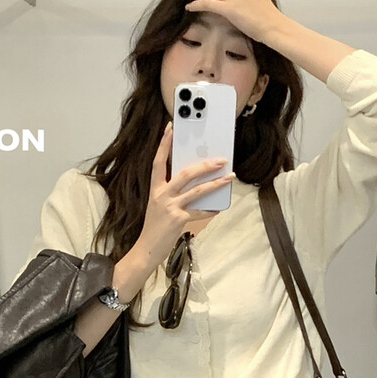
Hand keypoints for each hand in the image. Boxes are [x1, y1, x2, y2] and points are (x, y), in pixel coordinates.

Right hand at [135, 121, 234, 263]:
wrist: (147, 249)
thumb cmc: (155, 228)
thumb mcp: (159, 206)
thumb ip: (172, 193)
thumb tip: (194, 184)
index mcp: (155, 189)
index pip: (158, 162)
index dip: (163, 144)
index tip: (170, 128)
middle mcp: (162, 195)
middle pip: (185, 173)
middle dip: (205, 165)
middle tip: (220, 159)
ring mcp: (170, 207)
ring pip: (196, 190)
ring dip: (215, 183)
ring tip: (229, 177)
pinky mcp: (178, 219)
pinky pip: (199, 212)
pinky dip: (210, 210)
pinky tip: (219, 207)